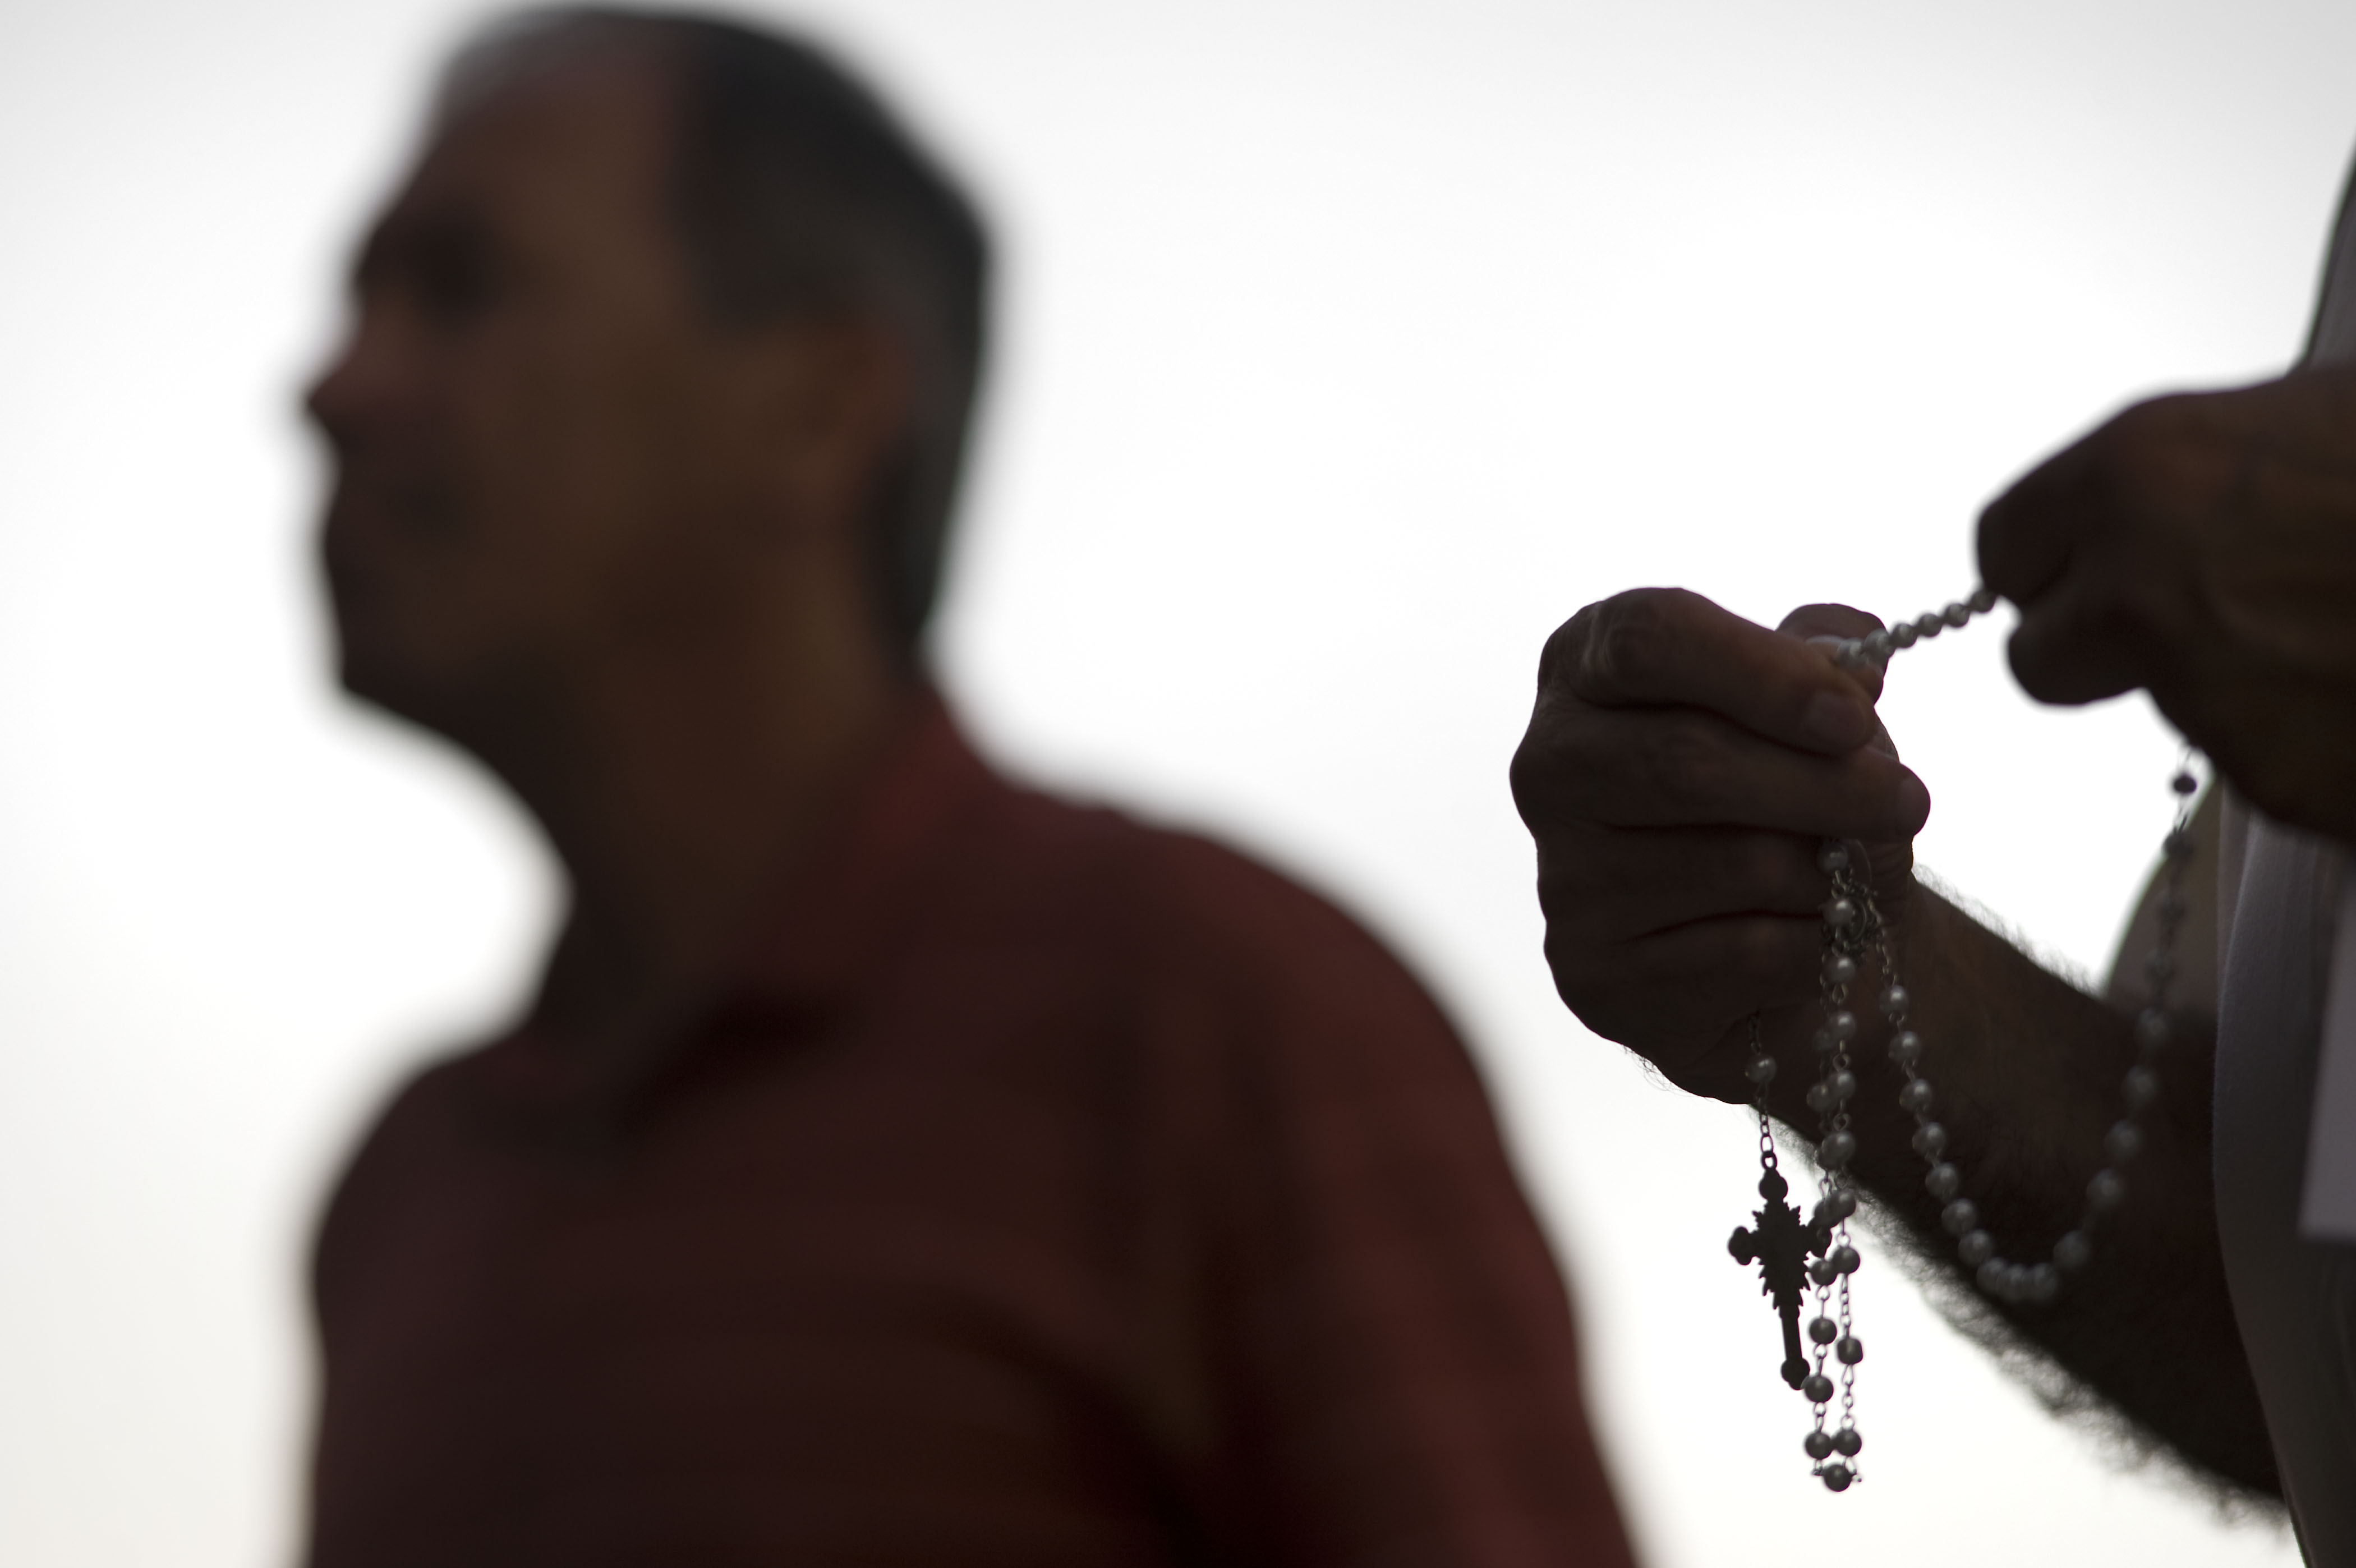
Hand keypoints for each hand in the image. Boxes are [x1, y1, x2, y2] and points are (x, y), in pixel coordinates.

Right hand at [1509, 589, 1932, 1100]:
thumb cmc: (1793, 801)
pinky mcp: (1593, 972)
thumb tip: (1854, 665)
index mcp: (1586, 669)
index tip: (1855, 715)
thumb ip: (1830, 667)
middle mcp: (1549, 765)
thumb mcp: (1818, 712)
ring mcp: (1562, 876)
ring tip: (1848, 875)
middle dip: (1825, 783)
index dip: (1760, 671)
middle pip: (1687, 757)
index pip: (1647, 636)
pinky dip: (1810, 944)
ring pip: (1733, 863)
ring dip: (1829, 873)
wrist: (1787, 941)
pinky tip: (1807, 937)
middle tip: (1907, 800)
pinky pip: (1742, 952)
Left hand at [1979, 367, 2355, 839]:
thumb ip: (2200, 468)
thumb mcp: (2314, 414)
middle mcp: (2143, 588)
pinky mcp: (2274, 783)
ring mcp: (2206, 696)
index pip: (2004, 545)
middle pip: (2036, 656)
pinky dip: (2303, 739)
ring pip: (2154, 709)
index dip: (2046, 562)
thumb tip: (2145, 502)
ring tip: (2333, 634)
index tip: (2077, 569)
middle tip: (2189, 623)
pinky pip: (2256, 763)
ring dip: (2216, 686)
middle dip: (2094, 647)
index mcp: (2140, 473)